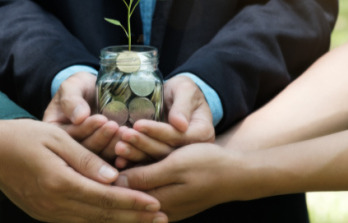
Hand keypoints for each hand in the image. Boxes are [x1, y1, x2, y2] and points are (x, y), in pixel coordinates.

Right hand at [0, 118, 167, 222]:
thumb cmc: (23, 137)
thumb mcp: (57, 138)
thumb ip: (85, 159)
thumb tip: (114, 177)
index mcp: (60, 184)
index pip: (105, 198)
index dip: (133, 202)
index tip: (157, 204)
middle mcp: (54, 205)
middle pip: (102, 216)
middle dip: (134, 218)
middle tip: (162, 219)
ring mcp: (48, 213)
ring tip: (145, 222)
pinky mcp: (44, 213)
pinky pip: (77, 221)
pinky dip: (99, 221)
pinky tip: (115, 219)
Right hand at [43, 72, 120, 159]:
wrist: (94, 91)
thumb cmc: (80, 87)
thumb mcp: (71, 87)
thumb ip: (71, 99)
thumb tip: (79, 117)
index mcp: (55, 135)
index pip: (69, 136)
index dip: (86, 128)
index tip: (101, 119)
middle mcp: (68, 150)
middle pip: (83, 151)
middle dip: (101, 138)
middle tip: (116, 126)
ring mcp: (86, 156)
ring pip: (99, 158)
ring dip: (113, 146)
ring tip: (125, 132)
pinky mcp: (102, 157)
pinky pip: (111, 160)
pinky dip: (122, 155)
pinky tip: (132, 145)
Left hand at [115, 76, 214, 167]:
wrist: (180, 98)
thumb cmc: (183, 91)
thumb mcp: (185, 90)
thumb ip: (183, 105)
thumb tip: (180, 124)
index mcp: (202, 133)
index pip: (178, 136)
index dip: (157, 131)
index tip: (138, 124)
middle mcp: (192, 150)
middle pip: (166, 151)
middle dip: (143, 144)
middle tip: (124, 136)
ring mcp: (180, 158)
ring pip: (156, 160)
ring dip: (136, 155)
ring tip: (118, 147)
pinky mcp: (166, 161)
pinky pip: (149, 164)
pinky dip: (134, 163)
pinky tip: (119, 161)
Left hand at [115, 143, 252, 220]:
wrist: (238, 174)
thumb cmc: (209, 166)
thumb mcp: (176, 167)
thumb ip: (147, 176)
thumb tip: (117, 183)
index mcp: (159, 203)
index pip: (127, 190)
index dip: (115, 168)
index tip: (109, 146)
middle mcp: (160, 207)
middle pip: (132, 185)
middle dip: (122, 161)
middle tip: (114, 140)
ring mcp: (166, 203)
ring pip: (142, 180)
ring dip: (132, 159)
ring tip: (123, 139)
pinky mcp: (172, 195)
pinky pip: (153, 179)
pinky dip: (145, 163)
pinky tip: (138, 147)